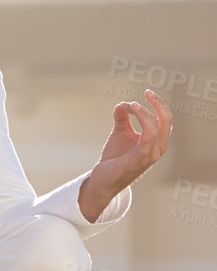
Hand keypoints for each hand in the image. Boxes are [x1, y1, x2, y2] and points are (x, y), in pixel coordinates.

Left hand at [80, 88, 171, 218]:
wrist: (103, 178)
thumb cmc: (115, 157)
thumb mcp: (120, 131)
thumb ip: (122, 116)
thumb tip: (123, 104)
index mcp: (156, 142)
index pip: (166, 120)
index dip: (159, 104)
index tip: (148, 92)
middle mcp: (157, 149)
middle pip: (167, 121)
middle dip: (159, 104)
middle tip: (147, 92)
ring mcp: (149, 156)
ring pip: (156, 128)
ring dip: (144, 112)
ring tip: (132, 105)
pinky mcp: (138, 159)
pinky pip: (147, 138)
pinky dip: (141, 120)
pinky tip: (130, 111)